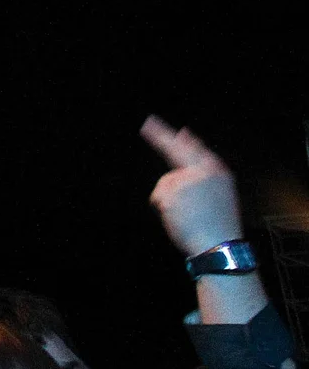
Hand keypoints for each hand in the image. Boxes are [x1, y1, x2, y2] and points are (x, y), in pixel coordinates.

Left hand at [140, 116, 244, 255]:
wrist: (219, 245)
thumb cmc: (218, 224)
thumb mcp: (219, 194)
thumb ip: (203, 173)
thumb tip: (187, 149)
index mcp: (218, 172)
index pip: (198, 150)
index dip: (186, 141)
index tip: (178, 130)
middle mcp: (203, 171)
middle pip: (176, 149)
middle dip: (160, 135)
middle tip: (147, 123)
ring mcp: (186, 180)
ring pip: (165, 184)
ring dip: (168, 198)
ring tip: (187, 215)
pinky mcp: (172, 192)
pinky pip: (158, 196)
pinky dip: (163, 207)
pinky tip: (178, 217)